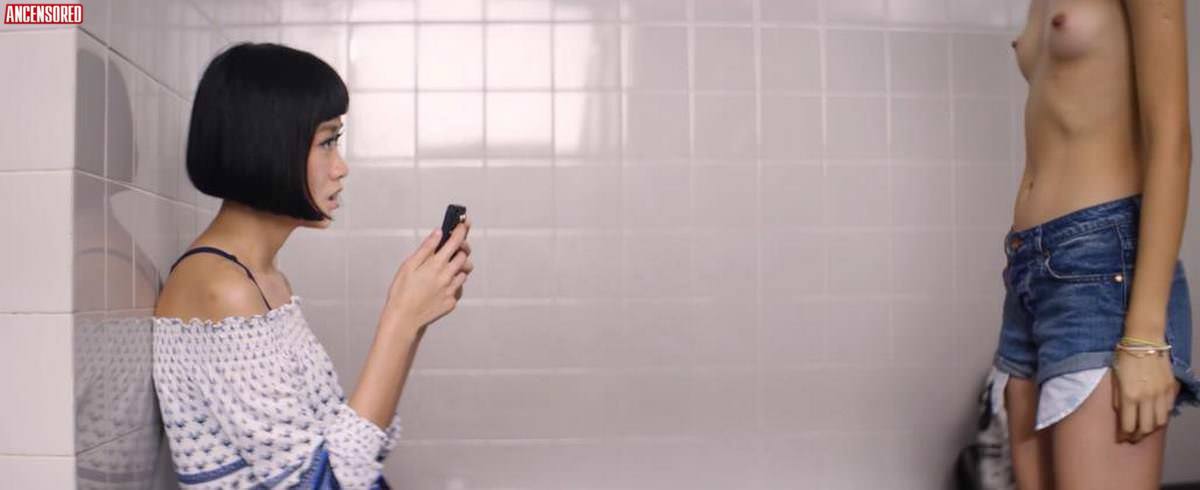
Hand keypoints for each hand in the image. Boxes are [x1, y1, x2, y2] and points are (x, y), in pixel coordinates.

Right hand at [383, 218, 472, 333]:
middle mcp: (447, 276)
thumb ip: (426, 248)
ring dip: (458, 267)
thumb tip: (438, 233)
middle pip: (464, 256)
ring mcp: (451, 290)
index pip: (455, 242)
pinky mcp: (451, 302)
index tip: (464, 223)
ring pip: (464, 272)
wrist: (403, 318)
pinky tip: (440, 286)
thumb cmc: (401, 291)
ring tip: (444, 269)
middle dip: (461, 248)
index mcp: (436, 264)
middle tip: (453, 247)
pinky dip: (453, 284)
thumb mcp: (409, 265)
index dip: (461, 230)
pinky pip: (457, 288)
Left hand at [1112, 348, 1178, 442]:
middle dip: (1138, 436)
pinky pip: (1168, 409)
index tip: (1121, 438)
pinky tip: (1154, 415)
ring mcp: (1161, 393)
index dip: (1124, 435)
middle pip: (1145, 427)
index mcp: (1129, 395)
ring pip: (1160, 422)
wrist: (1144, 340)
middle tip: (1132, 437)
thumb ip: (1118, 398)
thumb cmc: (1124, 357)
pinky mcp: (1170, 388)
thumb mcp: (1115, 378)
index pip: (1128, 425)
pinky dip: (1161, 416)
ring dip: (1151, 428)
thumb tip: (1121, 414)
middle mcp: (1146, 397)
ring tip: (1144, 429)